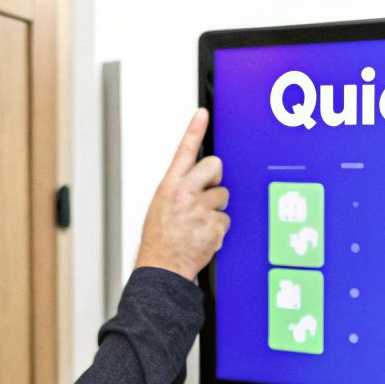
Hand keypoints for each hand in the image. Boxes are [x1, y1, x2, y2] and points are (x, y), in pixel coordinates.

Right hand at [135, 108, 228, 281]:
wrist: (162, 270)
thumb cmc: (159, 241)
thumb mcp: (160, 208)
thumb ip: (179, 191)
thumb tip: (197, 184)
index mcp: (169, 187)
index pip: (183, 151)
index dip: (194, 130)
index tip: (202, 113)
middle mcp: (186, 194)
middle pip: (214, 166)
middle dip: (215, 178)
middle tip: (206, 194)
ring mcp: (201, 209)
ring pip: (223, 196)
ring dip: (215, 209)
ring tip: (199, 224)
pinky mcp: (214, 225)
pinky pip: (225, 220)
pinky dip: (217, 229)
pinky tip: (203, 237)